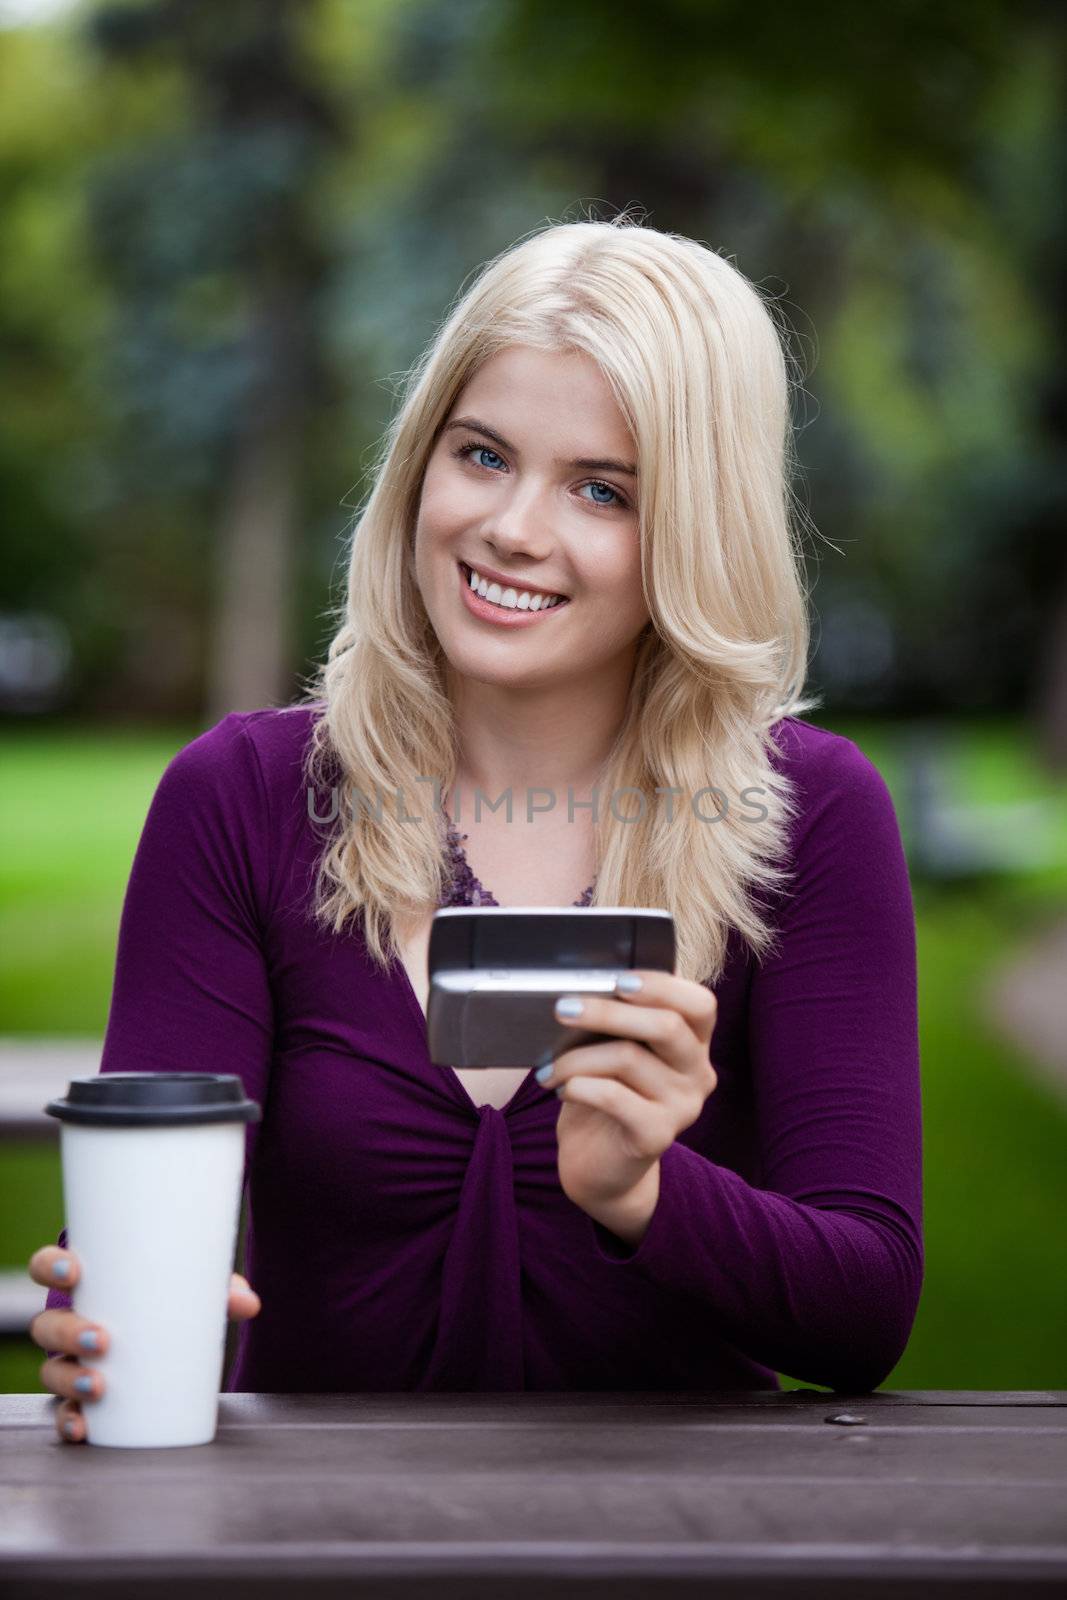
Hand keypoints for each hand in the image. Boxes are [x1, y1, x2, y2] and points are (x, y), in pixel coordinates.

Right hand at [26, 1245, 261, 1444]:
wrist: (170, 1343)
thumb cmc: (169, 1302)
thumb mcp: (191, 1290)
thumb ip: (219, 1292)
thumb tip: (250, 1304)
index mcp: (87, 1285)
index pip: (49, 1268)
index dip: (51, 1267)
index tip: (74, 1270)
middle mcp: (69, 1322)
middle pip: (47, 1324)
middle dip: (68, 1330)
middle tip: (101, 1339)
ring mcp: (70, 1361)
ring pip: (51, 1369)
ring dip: (69, 1377)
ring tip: (98, 1385)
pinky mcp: (80, 1397)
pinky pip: (63, 1411)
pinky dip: (70, 1420)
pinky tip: (84, 1428)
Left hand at [540, 970, 717, 1229]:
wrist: (601, 1166)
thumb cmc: (606, 1096)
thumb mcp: (615, 1052)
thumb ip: (619, 1024)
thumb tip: (583, 989)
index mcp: (694, 1043)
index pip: (700, 1003)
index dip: (661, 986)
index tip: (616, 980)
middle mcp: (698, 1073)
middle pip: (666, 1025)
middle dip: (608, 1012)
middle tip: (563, 1008)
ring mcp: (683, 1106)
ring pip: (628, 1058)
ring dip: (576, 1057)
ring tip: (549, 1068)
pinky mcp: (658, 1136)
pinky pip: (614, 1097)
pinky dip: (580, 1086)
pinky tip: (561, 1089)